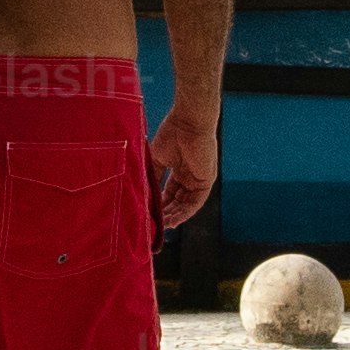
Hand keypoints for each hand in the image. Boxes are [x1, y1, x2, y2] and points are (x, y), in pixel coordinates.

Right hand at [149, 100, 221, 228]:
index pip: (170, 193)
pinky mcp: (206, 181)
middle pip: (177, 201)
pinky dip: (185, 213)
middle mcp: (190, 176)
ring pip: (186, 205)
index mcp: (180, 169)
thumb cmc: (172, 133)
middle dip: (166, 214)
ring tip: (161, 227)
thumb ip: (152, 175)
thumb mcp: (157, 158)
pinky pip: (196, 202)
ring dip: (174, 216)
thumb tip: (142, 192)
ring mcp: (199, 179)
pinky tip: (173, 221)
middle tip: (153, 225)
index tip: (148, 214)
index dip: (160, 204)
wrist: (188, 122)